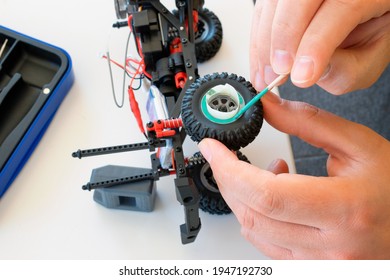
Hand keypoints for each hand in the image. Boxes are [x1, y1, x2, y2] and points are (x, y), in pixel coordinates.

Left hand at [198, 91, 389, 258]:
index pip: (268, 194)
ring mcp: (319, 262)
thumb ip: (307, 122)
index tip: (214, 149)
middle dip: (229, 180)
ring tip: (262, 173)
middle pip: (254, 213)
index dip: (231, 169)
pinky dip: (257, 216)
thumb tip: (267, 106)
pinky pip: (266, 244)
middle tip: (225, 156)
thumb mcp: (358, 145)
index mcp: (345, 209)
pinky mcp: (310, 267)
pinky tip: (272, 197)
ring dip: (242, 197)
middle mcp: (331, 245)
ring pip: (255, 230)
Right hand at [250, 0, 389, 93]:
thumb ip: (346, 71)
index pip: (340, 8)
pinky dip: (257, 39)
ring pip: (274, 4)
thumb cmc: (368, 36)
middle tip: (279, 73)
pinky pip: (262, 10)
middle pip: (298, 0)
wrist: (363, 18)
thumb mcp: (370, 59)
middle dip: (283, 40)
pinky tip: (261, 63)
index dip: (315, 45)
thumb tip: (306, 73)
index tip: (300, 76)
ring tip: (266, 75)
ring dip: (264, 43)